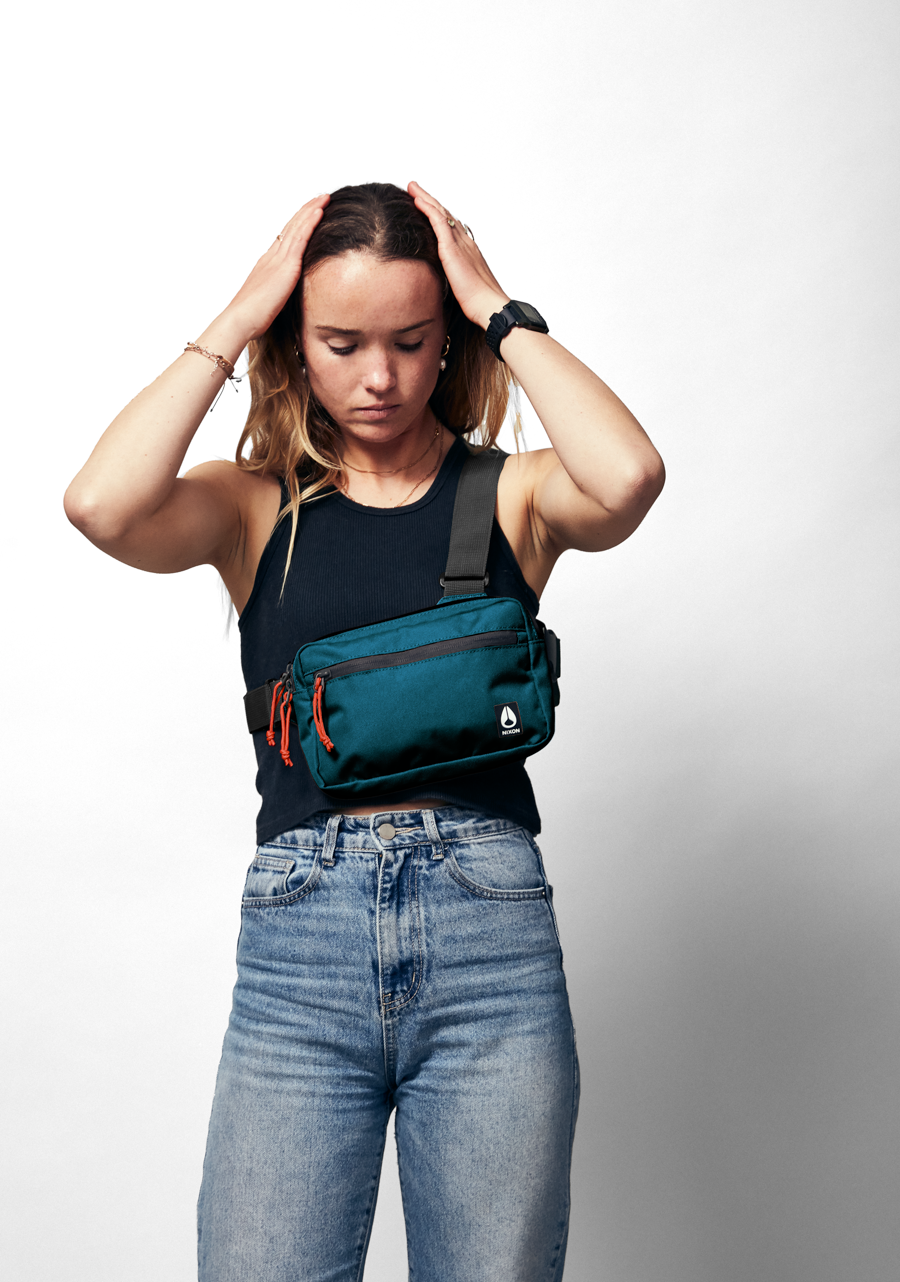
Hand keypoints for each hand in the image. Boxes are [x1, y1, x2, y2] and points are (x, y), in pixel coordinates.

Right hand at [224, 193, 330, 340]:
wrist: (241, 319)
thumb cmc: (252, 317)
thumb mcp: (270, 301)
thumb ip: (279, 294)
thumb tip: (287, 299)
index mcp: (268, 264)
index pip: (285, 238)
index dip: (297, 224)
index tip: (308, 213)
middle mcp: (272, 257)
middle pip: (291, 227)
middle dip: (306, 211)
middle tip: (319, 197)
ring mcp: (278, 259)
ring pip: (297, 227)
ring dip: (311, 210)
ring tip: (324, 197)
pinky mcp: (285, 266)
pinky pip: (300, 238)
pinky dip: (310, 222)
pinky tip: (319, 211)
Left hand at [408, 181, 508, 329]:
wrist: (489, 306)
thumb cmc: (480, 304)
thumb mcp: (463, 288)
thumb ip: (454, 280)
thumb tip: (446, 285)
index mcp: (468, 252)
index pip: (451, 227)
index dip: (438, 215)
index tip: (427, 206)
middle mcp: (465, 242)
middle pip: (446, 215)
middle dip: (430, 200)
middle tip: (416, 188)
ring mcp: (460, 243)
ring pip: (441, 213)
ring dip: (426, 198)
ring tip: (412, 187)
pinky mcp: (452, 249)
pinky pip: (438, 222)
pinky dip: (427, 209)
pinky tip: (417, 200)